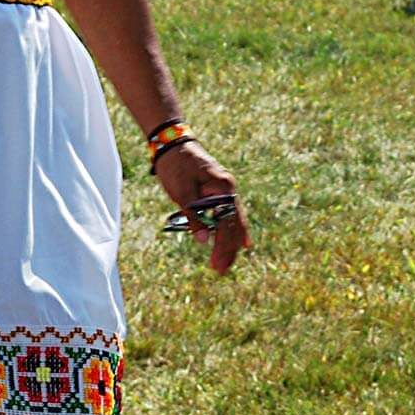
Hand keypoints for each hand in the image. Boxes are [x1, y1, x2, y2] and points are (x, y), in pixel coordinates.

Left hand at [156, 141, 246, 274]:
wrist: (172, 143)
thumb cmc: (175, 166)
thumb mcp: (181, 192)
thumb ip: (194, 216)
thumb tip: (204, 241)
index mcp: (223, 188)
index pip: (228, 224)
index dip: (223, 246)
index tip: (217, 264)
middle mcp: (228, 189)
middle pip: (234, 224)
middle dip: (228, 249)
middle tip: (222, 271)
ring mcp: (225, 190)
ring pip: (233, 221)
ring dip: (230, 243)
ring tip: (226, 263)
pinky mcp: (218, 191)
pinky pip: (229, 214)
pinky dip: (233, 230)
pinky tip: (242, 243)